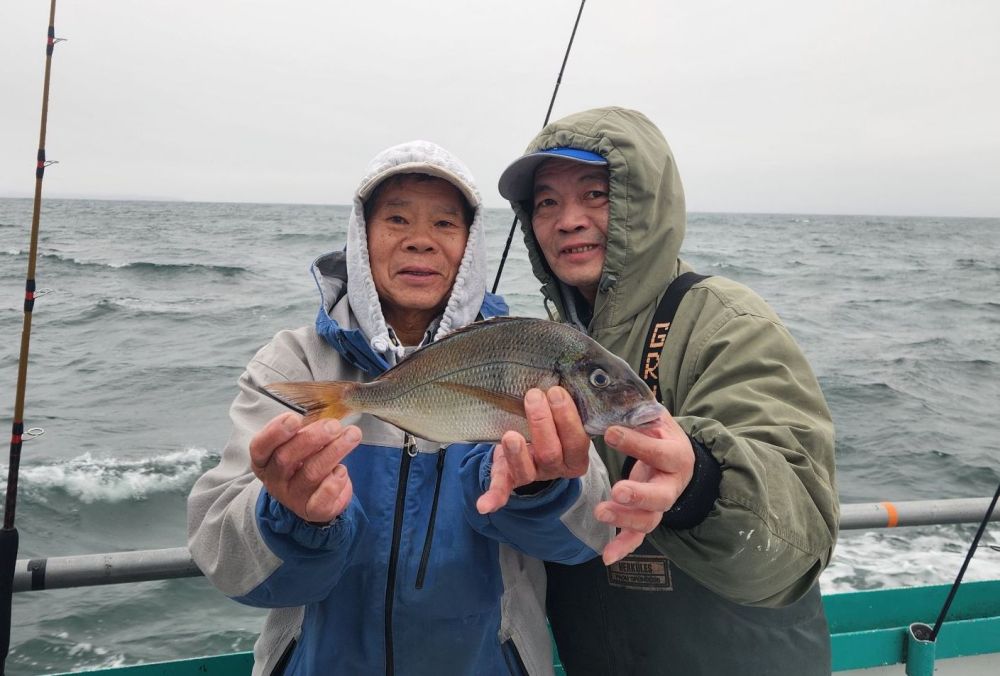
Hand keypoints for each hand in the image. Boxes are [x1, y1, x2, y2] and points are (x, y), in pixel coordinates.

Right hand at [249, 411, 360, 523]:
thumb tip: (327, 417)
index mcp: (264, 459)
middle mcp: (274, 479)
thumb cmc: (305, 461)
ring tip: (352, 435)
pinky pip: (322, 498)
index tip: (294, 418)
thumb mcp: (300, 443)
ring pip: (310, 473)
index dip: (275, 432)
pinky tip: (343, 470)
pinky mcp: (312, 510)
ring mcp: (292, 497)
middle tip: (334, 425)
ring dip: (334, 451)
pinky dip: (335, 482)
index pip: (260, 446)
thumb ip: (306, 431)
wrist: (315, 496)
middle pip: (286, 458)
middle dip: (312, 438)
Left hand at [476, 386, 590, 513]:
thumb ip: (569, 403)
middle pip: (551, 453)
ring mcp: (532, 475)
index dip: (568, 418)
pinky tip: (484, 506)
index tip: (556, 391)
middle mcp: (555, 468)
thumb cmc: (554, 422)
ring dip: (518, 454)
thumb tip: (570, 376)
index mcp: (575, 456)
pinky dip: (493, 497)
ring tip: (510, 435)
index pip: (577, 441)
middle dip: (542, 424)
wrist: (536, 442)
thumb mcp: (565, 415)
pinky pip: (502, 489)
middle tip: (533, 396)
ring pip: (526, 471)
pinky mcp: (510, 478)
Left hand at [596, 410, 694, 564]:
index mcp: (676, 455)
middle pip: (660, 496)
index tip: (610, 432)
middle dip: (639, 495)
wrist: (680, 459)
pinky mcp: (648, 518)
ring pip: (649, 520)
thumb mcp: (655, 418)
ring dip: (626, 520)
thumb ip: (638, 409)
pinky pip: (638, 537)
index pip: (658, 451)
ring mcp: (660, 505)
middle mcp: (672, 484)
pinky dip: (624, 547)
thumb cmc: (660, 434)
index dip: (636, 443)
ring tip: (601, 513)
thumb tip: (610, 389)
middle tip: (617, 490)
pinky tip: (607, 557)